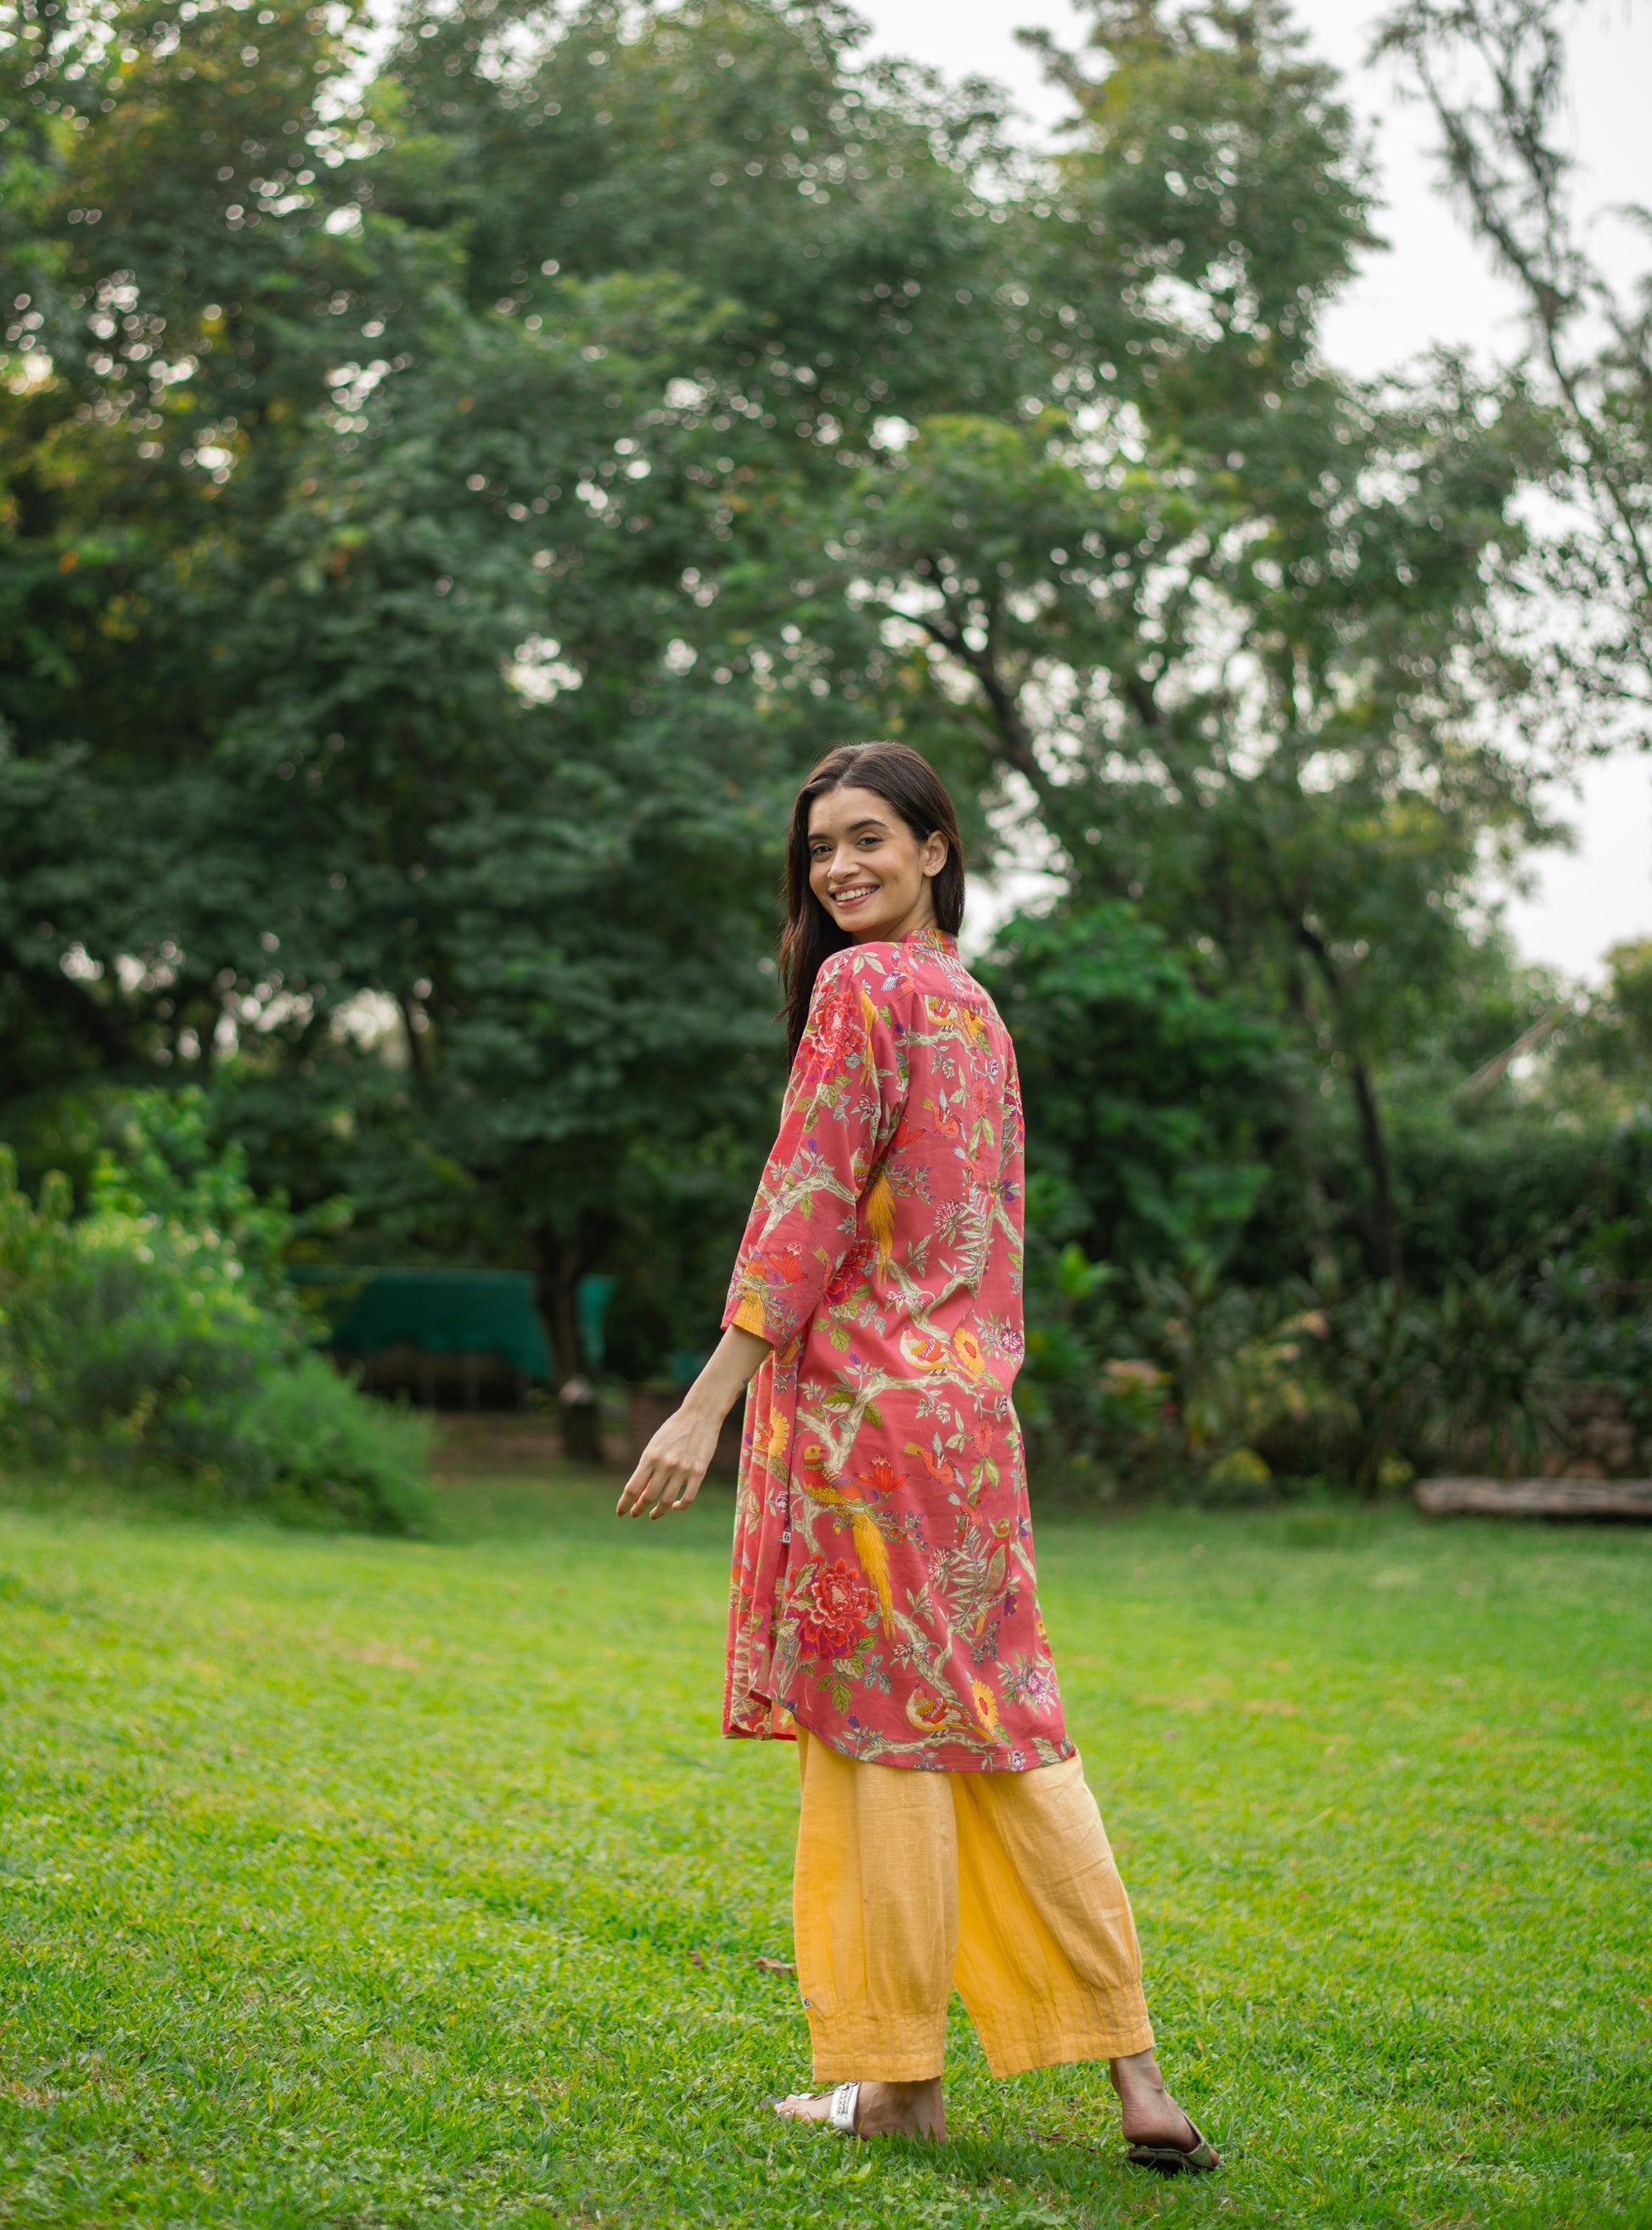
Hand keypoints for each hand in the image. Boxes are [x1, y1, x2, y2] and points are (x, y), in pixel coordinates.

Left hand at [616, 1399, 724, 1518]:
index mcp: (650, 1456)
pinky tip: (674, 1506)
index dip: (624, 1503)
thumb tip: (640, 1493)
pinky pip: (688, 1498)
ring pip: (667, 1501)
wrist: (700, 1415)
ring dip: (658, 1512)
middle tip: (635, 1514)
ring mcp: (683, 1469)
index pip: (632, 1487)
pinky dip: (679, 1506)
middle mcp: (665, 1464)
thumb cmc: (673, 1431)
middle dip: (639, 1509)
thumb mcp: (655, 1445)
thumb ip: (648, 1468)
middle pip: (648, 1497)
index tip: (621, 1512)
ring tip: (653, 1514)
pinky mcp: (699, 1472)